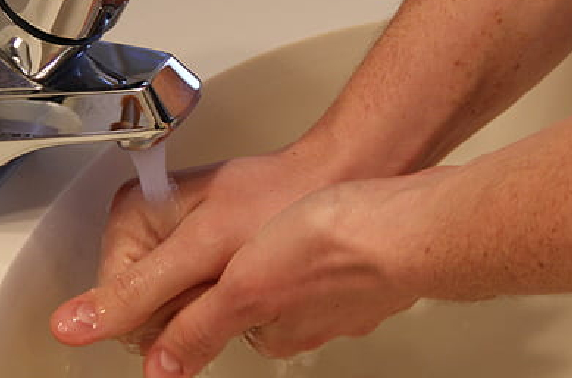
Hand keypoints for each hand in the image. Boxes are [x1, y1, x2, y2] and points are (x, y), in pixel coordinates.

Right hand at [49, 148, 345, 352]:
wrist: (332, 183)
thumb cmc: (278, 200)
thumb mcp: (201, 251)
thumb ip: (140, 293)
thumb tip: (75, 325)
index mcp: (128, 218)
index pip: (116, 305)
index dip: (162, 312)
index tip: (200, 287)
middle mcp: (145, 231)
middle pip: (144, 313)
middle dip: (186, 308)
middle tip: (223, 277)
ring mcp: (175, 246)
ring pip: (173, 314)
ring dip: (208, 306)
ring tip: (238, 272)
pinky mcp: (203, 260)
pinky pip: (199, 304)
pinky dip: (224, 302)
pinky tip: (245, 278)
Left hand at [136, 170, 459, 377]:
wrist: (412, 221)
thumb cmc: (336, 248)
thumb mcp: (242, 287)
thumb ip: (197, 326)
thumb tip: (159, 371)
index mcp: (274, 332)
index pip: (219, 320)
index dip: (201, 284)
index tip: (202, 250)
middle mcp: (310, 323)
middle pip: (258, 300)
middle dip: (244, 266)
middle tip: (239, 227)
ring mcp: (344, 294)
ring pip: (295, 275)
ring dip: (285, 247)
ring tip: (281, 213)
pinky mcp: (368, 265)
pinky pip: (333, 254)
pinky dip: (322, 234)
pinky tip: (321, 211)